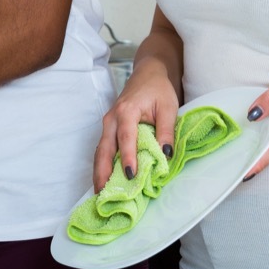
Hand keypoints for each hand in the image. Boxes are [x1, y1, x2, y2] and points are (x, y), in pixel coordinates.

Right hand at [92, 65, 179, 191]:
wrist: (148, 74)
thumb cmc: (158, 89)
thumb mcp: (168, 107)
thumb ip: (166, 130)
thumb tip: (166, 154)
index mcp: (126, 111)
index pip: (125, 138)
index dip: (127, 157)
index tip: (130, 175)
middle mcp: (112, 118)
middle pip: (104, 148)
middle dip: (103, 172)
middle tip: (105, 195)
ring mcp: (107, 123)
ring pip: (100, 151)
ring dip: (99, 172)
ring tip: (100, 194)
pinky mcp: (109, 128)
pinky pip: (103, 149)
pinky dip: (102, 165)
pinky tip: (105, 181)